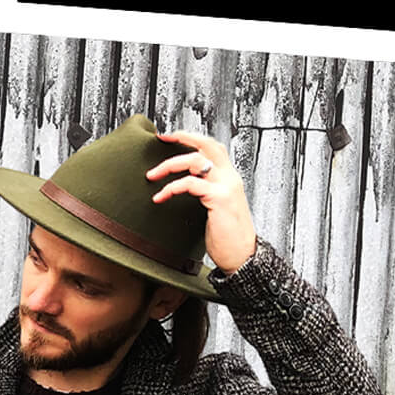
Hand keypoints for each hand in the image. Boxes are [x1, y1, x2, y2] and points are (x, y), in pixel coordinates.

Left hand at [147, 130, 258, 273]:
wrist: (242, 257)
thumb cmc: (226, 236)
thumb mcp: (215, 208)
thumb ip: (204, 192)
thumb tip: (180, 184)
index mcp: (229, 177)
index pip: (212, 147)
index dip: (191, 138)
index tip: (169, 137)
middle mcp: (230, 177)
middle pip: (205, 145)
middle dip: (181, 138)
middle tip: (160, 139)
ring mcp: (226, 186)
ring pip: (195, 160)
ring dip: (169, 165)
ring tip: (152, 176)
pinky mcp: (220, 198)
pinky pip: (190, 183)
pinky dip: (171, 187)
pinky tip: (160, 196)